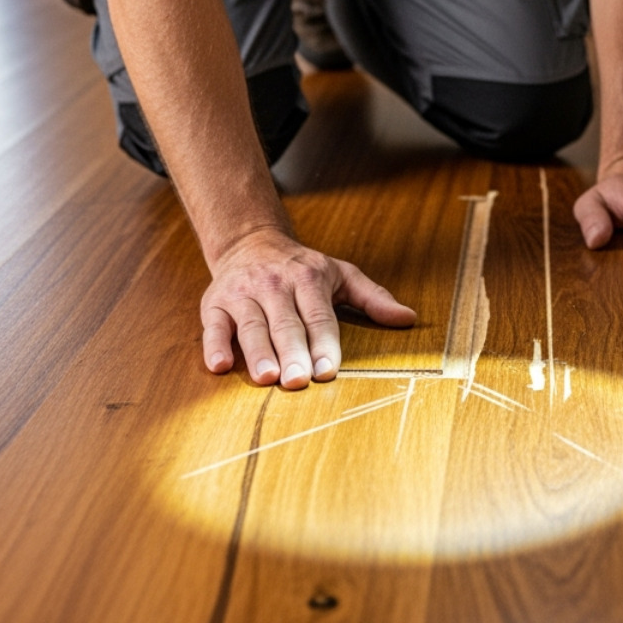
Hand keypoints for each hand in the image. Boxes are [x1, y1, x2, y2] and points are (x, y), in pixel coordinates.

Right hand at [200, 227, 416, 387]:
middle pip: (286, 324)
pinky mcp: (215, 303)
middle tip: (299, 380)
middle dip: (292, 353)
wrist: (250, 242)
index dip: (324, 344)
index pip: (319, 316)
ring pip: (251, 326)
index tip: (328, 370)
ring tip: (267, 378)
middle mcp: (274, 285)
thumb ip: (373, 297)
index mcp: (308, 278)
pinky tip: (220, 365)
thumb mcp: (341, 274)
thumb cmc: (301, 267)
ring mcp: (243, 293)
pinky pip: (214, 325)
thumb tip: (408, 318)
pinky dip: (215, 345)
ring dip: (258, 353)